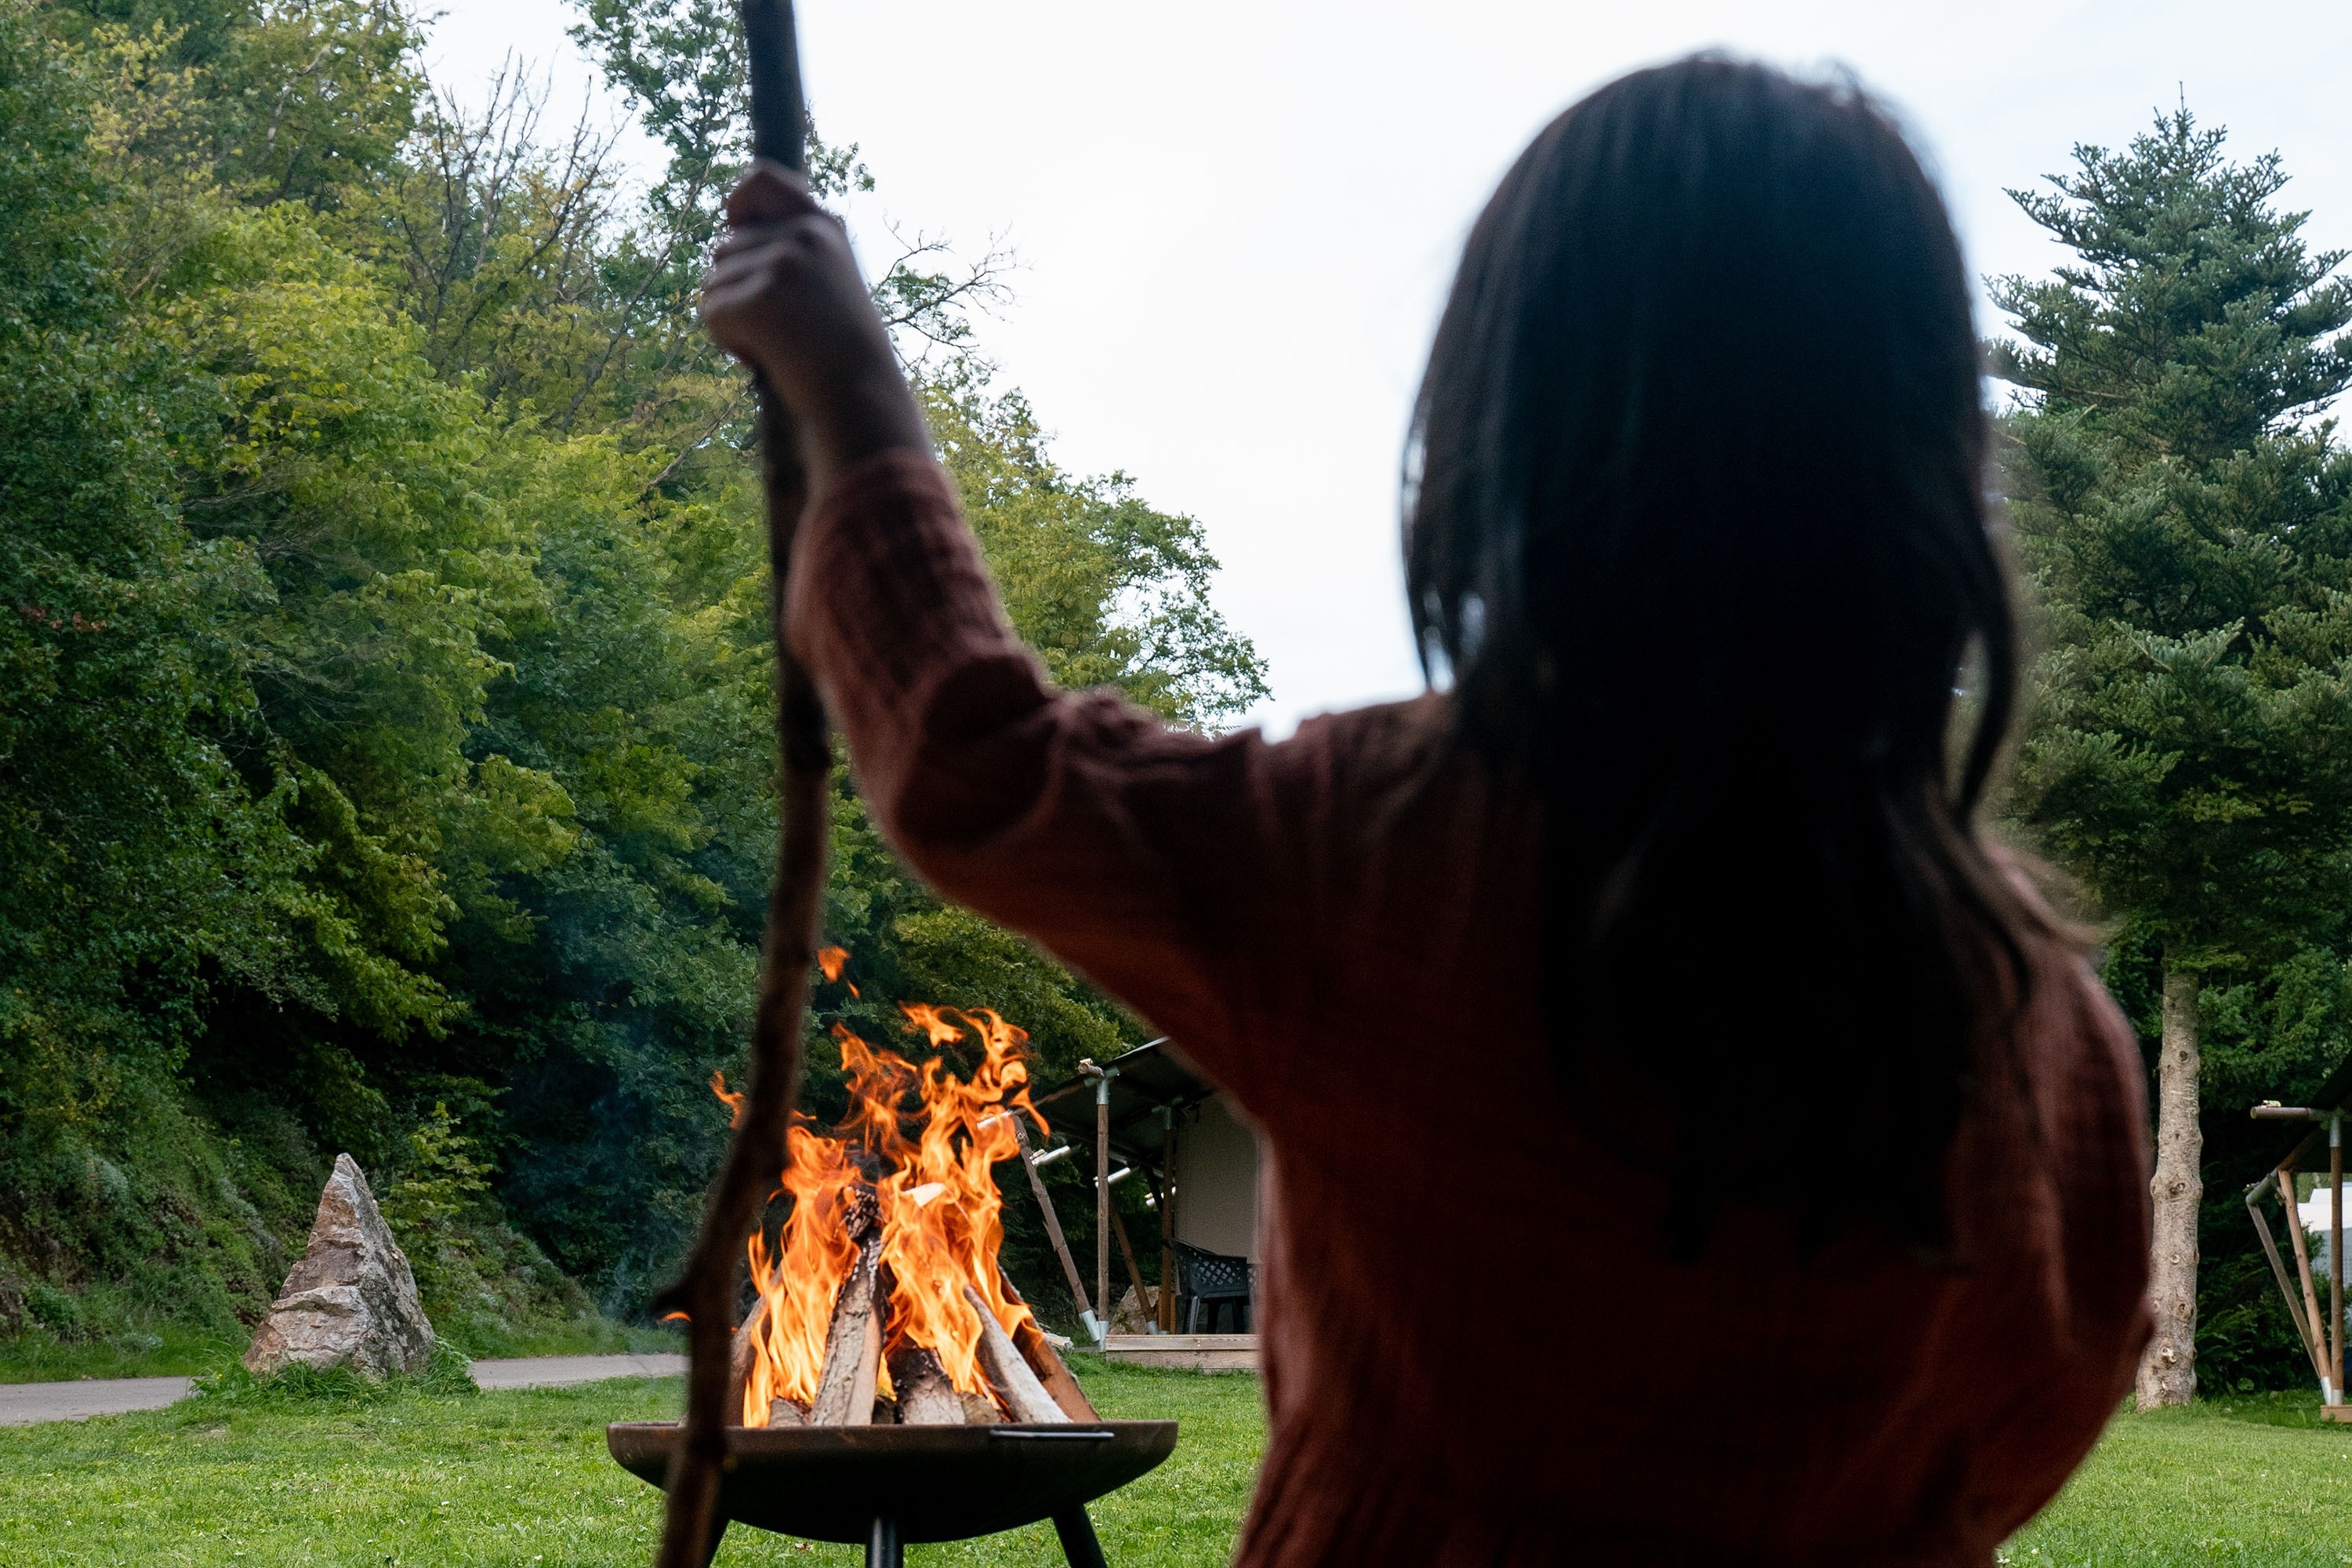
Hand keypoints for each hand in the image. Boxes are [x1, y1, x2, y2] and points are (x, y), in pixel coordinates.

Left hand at [703, 161, 929, 493]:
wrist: (863, 400)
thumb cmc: (845, 356)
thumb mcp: (830, 286)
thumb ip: (792, 256)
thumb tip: (729, 243)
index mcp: (824, 227)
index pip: (761, 178)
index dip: (738, 202)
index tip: (739, 228)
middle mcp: (803, 235)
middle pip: (725, 250)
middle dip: (737, 290)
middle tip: (782, 328)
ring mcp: (783, 263)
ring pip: (713, 284)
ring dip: (733, 321)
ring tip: (780, 345)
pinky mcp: (761, 298)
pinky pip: (712, 314)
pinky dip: (730, 343)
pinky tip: (770, 358)